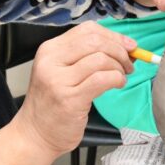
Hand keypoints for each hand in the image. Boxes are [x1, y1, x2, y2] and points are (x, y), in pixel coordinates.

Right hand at [13, 23, 134, 156]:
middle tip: (129, 62)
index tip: (128, 45)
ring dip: (119, 67)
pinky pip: (102, 79)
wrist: (34, 134)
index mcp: (50, 50)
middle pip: (95, 41)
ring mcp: (59, 80)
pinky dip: (117, 79)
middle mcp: (51, 61)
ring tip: (121, 76)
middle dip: (119, 50)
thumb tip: (123, 46)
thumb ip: (85, 56)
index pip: (87, 30)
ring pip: (100, 59)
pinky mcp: (70, 99)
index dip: (113, 35)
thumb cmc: (52, 104)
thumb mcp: (61, 72)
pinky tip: (117, 84)